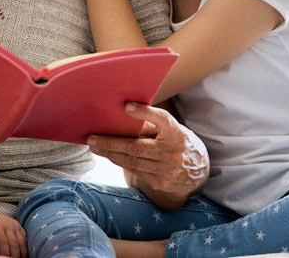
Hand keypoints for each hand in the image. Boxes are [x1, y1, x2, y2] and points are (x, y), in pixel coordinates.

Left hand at [0, 206, 26, 257]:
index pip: (2, 242)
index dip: (4, 253)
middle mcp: (7, 225)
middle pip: (13, 244)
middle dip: (14, 256)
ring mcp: (15, 225)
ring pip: (21, 241)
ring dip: (22, 253)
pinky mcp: (19, 226)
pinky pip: (25, 238)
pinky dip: (25, 248)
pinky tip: (23, 255)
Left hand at [87, 103, 208, 209]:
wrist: (196, 171)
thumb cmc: (176, 141)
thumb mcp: (171, 129)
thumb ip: (153, 123)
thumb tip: (123, 111)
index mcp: (177, 133)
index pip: (162, 120)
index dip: (145, 112)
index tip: (127, 106)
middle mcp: (173, 152)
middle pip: (136, 147)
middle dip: (111, 143)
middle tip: (91, 138)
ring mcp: (167, 170)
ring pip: (133, 161)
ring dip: (111, 153)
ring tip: (95, 146)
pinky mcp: (160, 182)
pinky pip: (135, 171)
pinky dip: (120, 162)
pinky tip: (109, 155)